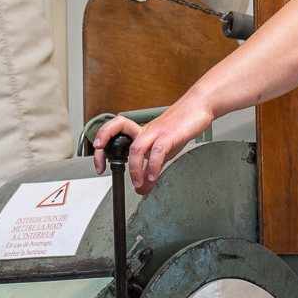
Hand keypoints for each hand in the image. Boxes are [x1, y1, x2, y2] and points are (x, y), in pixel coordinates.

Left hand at [92, 101, 214, 193]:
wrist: (198, 107)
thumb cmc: (180, 126)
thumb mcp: (163, 152)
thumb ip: (151, 170)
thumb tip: (142, 189)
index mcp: (140, 133)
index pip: (114, 132)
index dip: (102, 143)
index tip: (99, 164)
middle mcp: (145, 131)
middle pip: (118, 133)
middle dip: (105, 151)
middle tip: (103, 169)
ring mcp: (157, 132)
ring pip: (137, 147)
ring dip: (134, 168)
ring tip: (137, 183)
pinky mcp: (170, 135)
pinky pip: (158, 151)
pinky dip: (153, 166)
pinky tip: (153, 177)